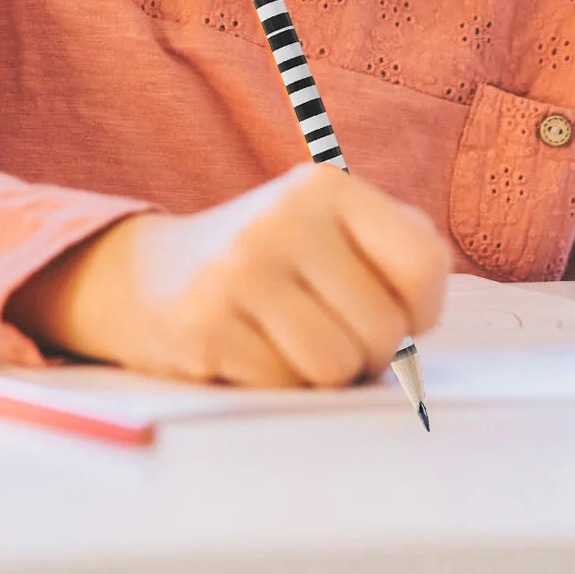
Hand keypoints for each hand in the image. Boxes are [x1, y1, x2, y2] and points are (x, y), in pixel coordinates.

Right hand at [6, 164, 450, 386]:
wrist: (150, 275)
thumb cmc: (271, 259)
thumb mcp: (331, 226)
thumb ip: (397, 250)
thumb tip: (422, 317)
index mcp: (328, 186)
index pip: (424, 264)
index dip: (423, 310)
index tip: (396, 311)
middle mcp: (286, 217)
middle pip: (384, 330)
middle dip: (368, 352)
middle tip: (330, 330)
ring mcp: (242, 269)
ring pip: (337, 367)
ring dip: (323, 374)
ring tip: (292, 340)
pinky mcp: (207, 323)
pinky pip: (283, 387)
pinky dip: (277, 383)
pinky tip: (250, 347)